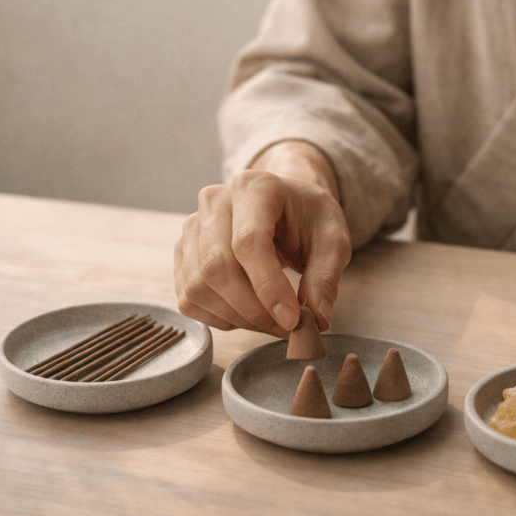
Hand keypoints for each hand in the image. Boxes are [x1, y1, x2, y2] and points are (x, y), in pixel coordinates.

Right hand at [175, 141, 351, 337]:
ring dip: (238, 317)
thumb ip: (325, 277)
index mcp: (255, 188)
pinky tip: (248, 313)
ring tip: (271, 321)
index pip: (248, 241)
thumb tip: (317, 319)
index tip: (292, 320)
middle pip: (217, 267)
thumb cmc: (308, 219)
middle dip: (254, 309)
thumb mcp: (332, 240)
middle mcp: (214, 202)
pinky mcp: (183, 254)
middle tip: (286, 327)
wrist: (285, 206)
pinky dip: (220, 317)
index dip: (269, 287)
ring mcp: (192, 227)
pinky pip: (190, 298)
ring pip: (199, 287)